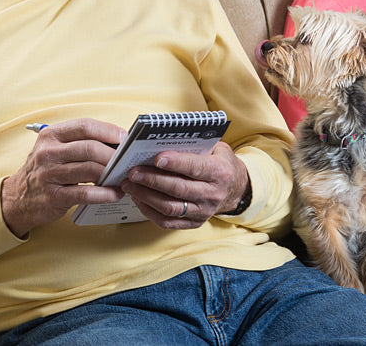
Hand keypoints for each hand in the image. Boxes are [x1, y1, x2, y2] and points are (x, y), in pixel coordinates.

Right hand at [1, 119, 124, 236]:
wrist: (17, 198)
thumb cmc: (46, 169)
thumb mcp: (56, 149)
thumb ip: (81, 142)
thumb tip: (118, 142)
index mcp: (52, 135)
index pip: (85, 126)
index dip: (108, 130)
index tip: (124, 138)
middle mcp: (48, 152)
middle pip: (90, 148)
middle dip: (114, 155)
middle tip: (127, 161)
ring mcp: (49, 175)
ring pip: (90, 170)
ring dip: (112, 174)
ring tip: (123, 177)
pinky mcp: (53, 196)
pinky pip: (85, 194)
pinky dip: (105, 194)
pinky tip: (115, 193)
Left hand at [121, 141, 249, 229]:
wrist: (235, 189)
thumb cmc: (221, 163)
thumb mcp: (217, 149)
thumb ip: (196, 146)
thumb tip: (165, 143)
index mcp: (220, 172)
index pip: (195, 168)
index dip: (175, 163)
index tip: (156, 158)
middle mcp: (212, 194)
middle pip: (178, 189)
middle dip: (152, 179)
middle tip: (133, 172)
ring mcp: (203, 211)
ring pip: (170, 207)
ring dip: (146, 196)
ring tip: (130, 185)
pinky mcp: (193, 223)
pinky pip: (167, 221)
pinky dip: (149, 211)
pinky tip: (138, 198)